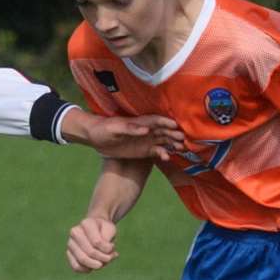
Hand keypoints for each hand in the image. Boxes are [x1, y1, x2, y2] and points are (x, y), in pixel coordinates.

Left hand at [61, 109, 184, 160]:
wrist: (95, 137)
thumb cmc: (104, 128)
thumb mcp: (114, 128)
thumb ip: (130, 129)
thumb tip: (146, 130)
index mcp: (140, 122)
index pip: (157, 121)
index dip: (167, 123)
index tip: (177, 126)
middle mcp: (146, 131)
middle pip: (164, 131)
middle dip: (175, 134)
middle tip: (184, 139)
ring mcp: (146, 141)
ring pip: (164, 141)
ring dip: (173, 144)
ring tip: (182, 149)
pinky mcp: (143, 151)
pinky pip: (157, 152)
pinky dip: (163, 154)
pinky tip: (167, 158)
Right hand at [67, 216, 118, 272]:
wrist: (95, 229)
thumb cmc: (104, 230)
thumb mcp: (110, 229)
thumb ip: (108, 238)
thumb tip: (105, 252)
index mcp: (86, 223)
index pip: (97, 242)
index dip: (107, 249)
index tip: (112, 248)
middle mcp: (75, 232)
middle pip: (90, 252)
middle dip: (102, 259)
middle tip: (109, 259)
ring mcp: (70, 243)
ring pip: (82, 260)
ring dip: (95, 265)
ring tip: (102, 263)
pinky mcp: (69, 253)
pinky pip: (76, 266)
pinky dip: (86, 270)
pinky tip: (92, 267)